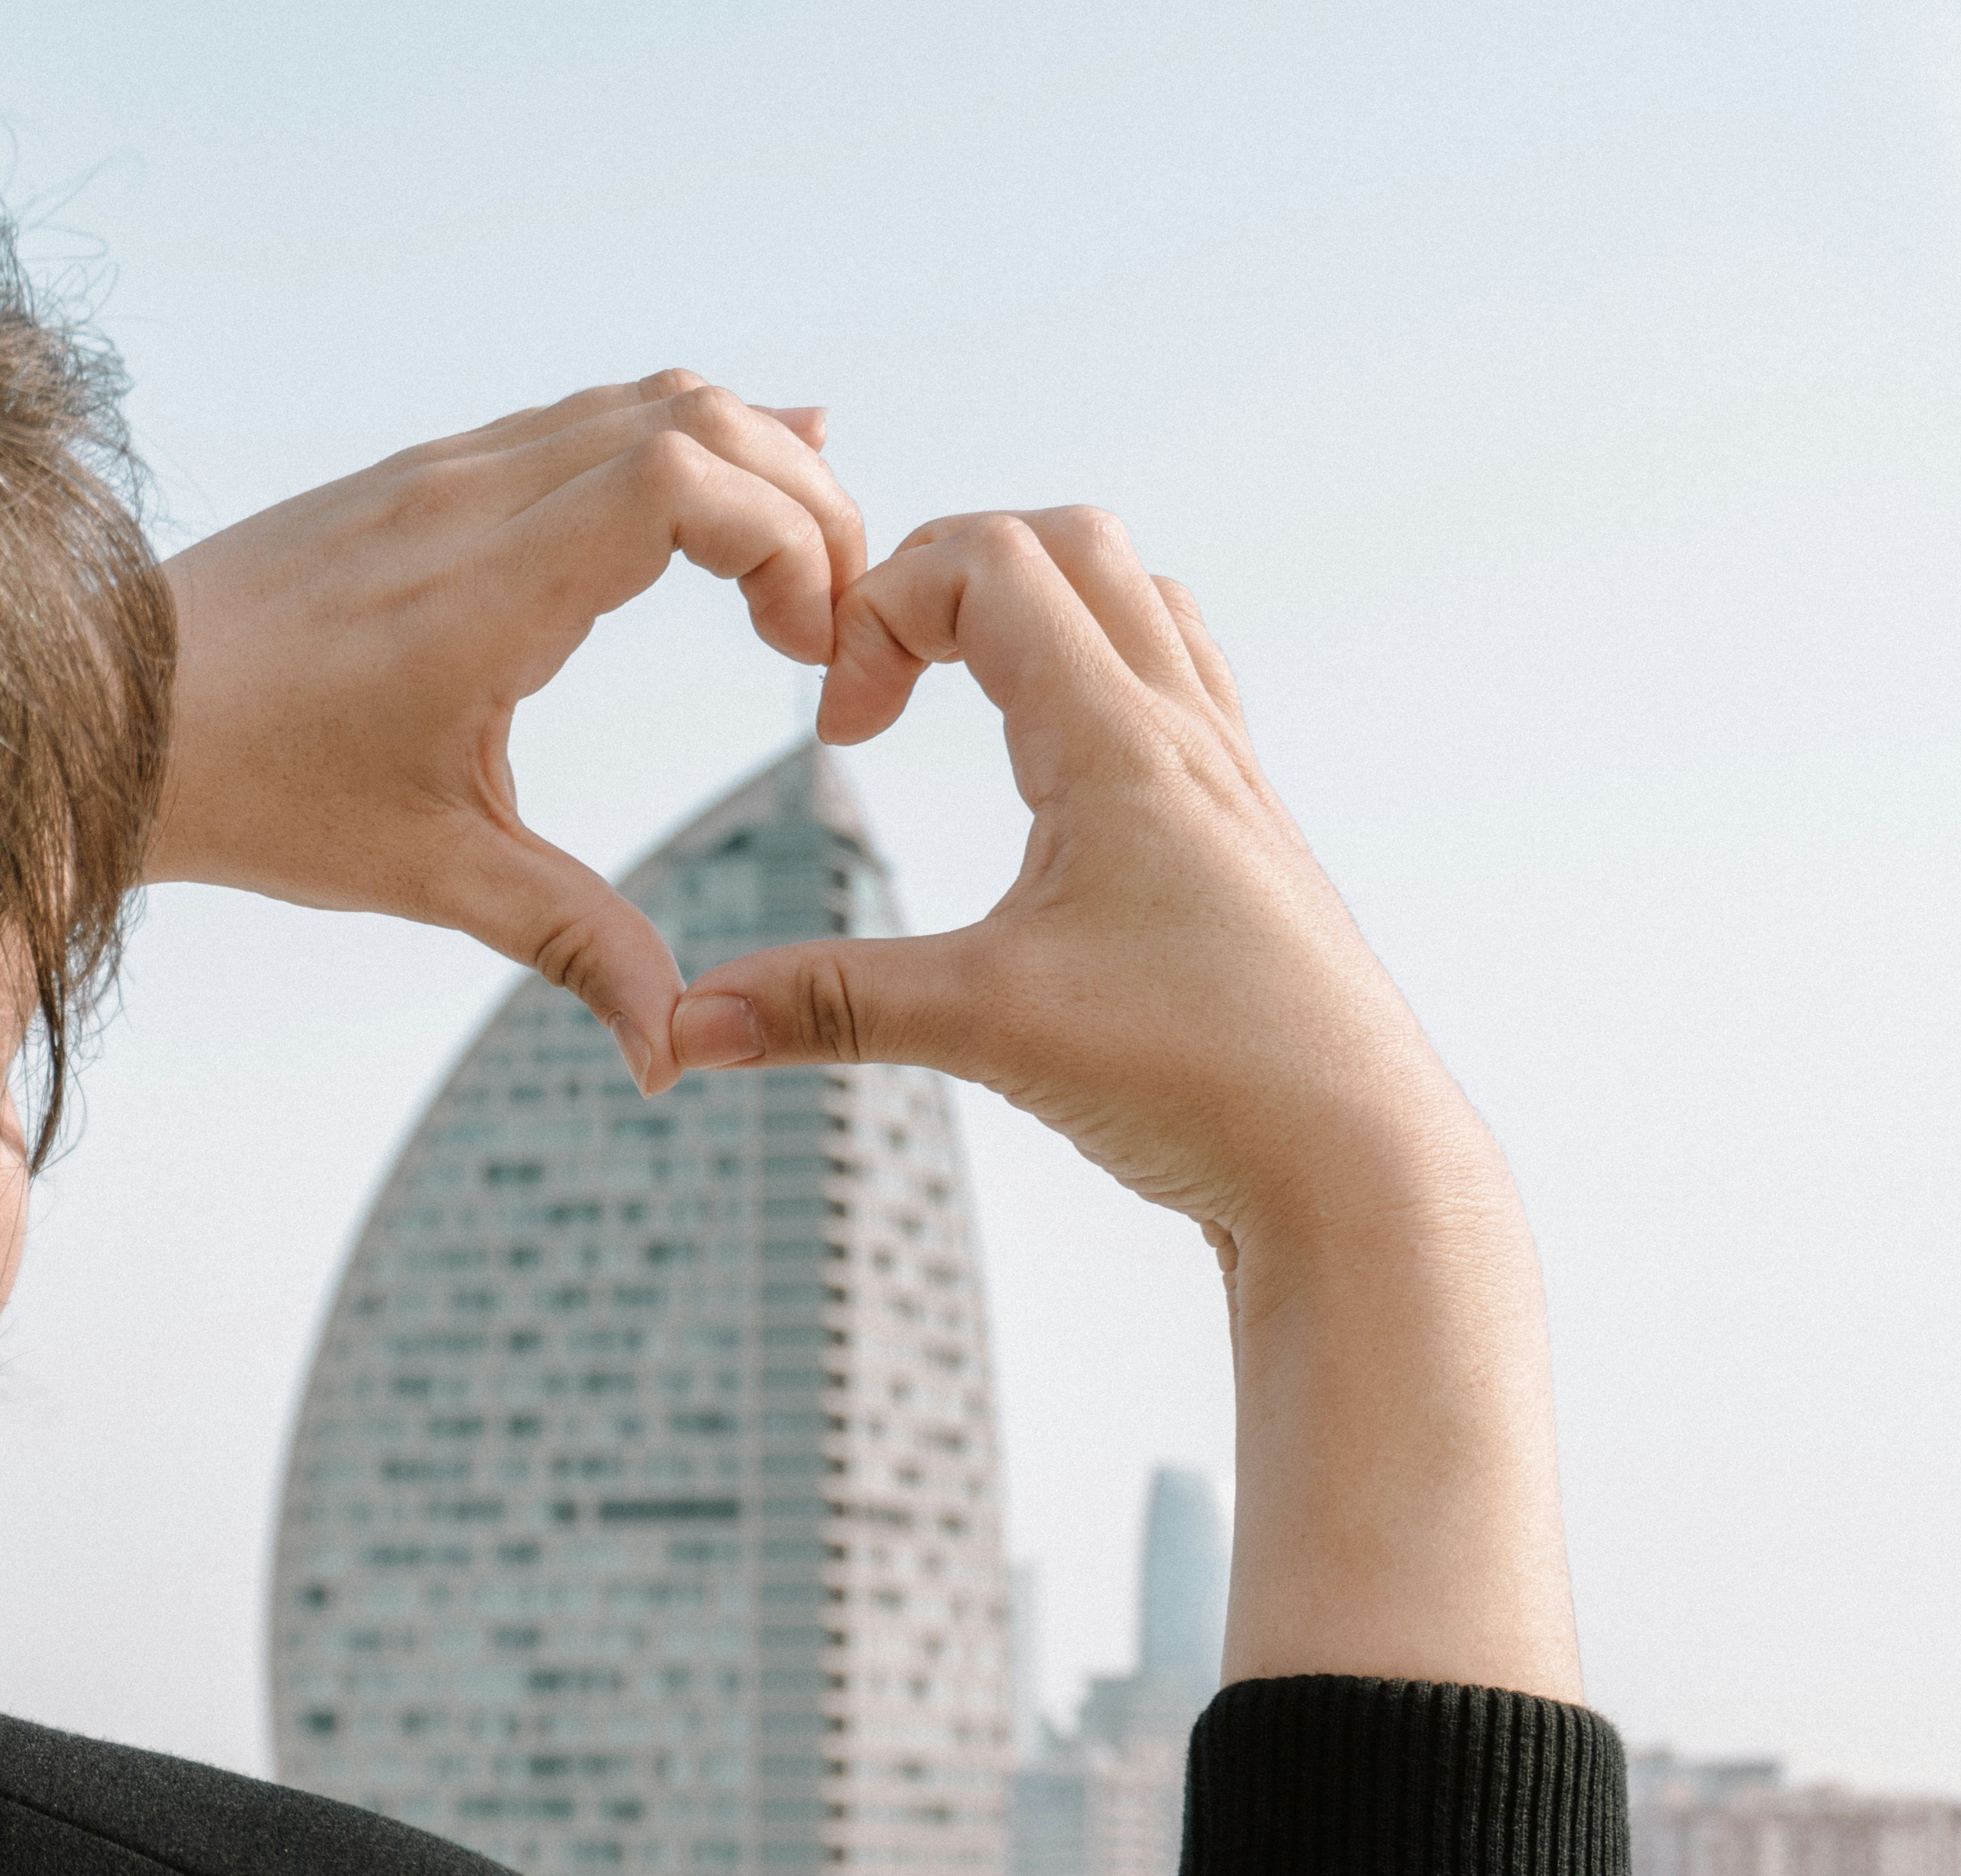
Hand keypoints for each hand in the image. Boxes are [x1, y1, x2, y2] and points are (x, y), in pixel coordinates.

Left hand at [151, 372, 863, 1091]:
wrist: (99, 718)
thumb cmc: (254, 793)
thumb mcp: (429, 874)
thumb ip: (572, 942)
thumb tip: (671, 1053)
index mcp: (483, 591)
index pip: (687, 479)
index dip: (789, 539)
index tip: (805, 649)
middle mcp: (466, 499)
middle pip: (694, 416)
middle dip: (802, 499)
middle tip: (827, 619)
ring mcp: (436, 471)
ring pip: (636, 401)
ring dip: (741, 463)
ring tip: (798, 568)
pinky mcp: (411, 474)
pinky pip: (571, 420)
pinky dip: (668, 447)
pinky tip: (715, 493)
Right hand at [672, 508, 1487, 1246]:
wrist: (1358, 1164)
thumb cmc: (1201, 1077)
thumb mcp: (985, 1028)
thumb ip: (824, 1008)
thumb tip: (681, 1028)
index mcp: (1121, 744)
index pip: (991, 564)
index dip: (880, 608)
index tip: (836, 727)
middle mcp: (1186, 734)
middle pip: (1067, 546)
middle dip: (944, 576)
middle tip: (880, 684)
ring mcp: (1228, 780)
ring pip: (1136, 603)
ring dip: (1031, 612)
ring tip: (955, 699)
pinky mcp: (1243, 838)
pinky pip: (1177, 686)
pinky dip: (1093, 677)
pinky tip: (1046, 781)